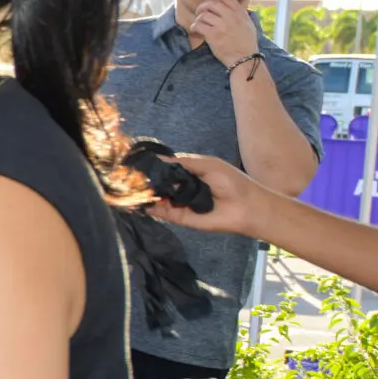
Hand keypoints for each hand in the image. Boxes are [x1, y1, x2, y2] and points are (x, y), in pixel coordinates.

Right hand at [143, 153, 266, 237]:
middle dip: (147, 180)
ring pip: (157, 198)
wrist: (247, 208)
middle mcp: (182, 188)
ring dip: (146, 193)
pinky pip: (162, 212)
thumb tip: (157, 160)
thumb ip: (183, 162)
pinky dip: (150, 208)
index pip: (166, 168)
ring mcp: (179, 203)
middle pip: (159, 183)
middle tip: (131, 177)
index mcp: (190, 173)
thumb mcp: (208, 165)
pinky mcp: (179, 218)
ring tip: (133, 188)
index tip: (137, 163)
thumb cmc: (232, 182)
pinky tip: (141, 200)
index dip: (154, 166)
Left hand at [191, 0, 261, 69]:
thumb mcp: (248, 24)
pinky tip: (195, 29)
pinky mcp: (214, 35)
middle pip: (212, 4)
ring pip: (204, 14)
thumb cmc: (247, 43)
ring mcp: (222, 26)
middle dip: (203, 6)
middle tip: (199, 10)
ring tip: (198, 22)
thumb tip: (233, 6)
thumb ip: (241, 14)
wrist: (245, 58)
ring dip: (198, 17)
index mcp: (240, 14)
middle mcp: (231, 17)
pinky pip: (199, 25)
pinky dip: (194, 26)